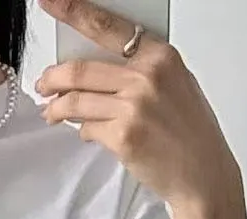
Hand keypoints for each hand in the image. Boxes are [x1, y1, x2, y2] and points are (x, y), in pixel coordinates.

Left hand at [34, 0, 240, 214]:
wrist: (203, 173)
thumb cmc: (190, 131)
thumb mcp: (175, 83)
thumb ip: (141, 69)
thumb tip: (100, 65)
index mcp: (160, 55)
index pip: (107, 26)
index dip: (74, 12)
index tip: (51, 2)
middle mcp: (146, 77)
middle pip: (80, 69)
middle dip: (52, 78)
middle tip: (43, 84)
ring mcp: (133, 107)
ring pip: (75, 101)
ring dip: (55, 108)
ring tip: (50, 112)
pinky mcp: (123, 137)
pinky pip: (86, 129)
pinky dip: (81, 130)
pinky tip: (85, 132)